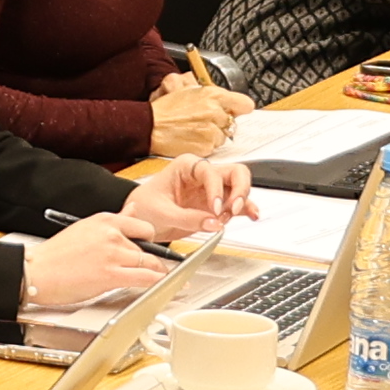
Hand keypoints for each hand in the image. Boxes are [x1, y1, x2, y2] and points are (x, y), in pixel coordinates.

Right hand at [22, 217, 170, 311]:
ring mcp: (112, 254)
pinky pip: (145, 278)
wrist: (36, 272)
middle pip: (148, 247)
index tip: (153, 250)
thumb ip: (115, 220)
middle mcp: (111, 234)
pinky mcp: (111, 275)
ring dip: (157, 273)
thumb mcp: (86, 228)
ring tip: (159, 279)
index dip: (150, 241)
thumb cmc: (55, 255)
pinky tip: (159, 285)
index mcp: (105, 220)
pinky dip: (156, 282)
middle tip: (157, 268)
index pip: (143, 226)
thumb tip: (133, 208)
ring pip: (150, 263)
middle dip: (153, 260)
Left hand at [117, 154, 252, 243]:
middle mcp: (202, 175)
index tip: (215, 209)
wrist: (137, 219)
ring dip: (242, 202)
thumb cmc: (144, 207)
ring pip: (239, 187)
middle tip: (233, 208)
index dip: (216, 190)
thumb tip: (214, 223)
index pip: (211, 172)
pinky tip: (252, 215)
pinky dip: (246, 209)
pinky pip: (236, 204)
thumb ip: (188, 218)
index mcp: (187, 166)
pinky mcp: (214, 206)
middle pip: (235, 172)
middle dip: (239, 190)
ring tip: (232, 217)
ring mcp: (211, 190)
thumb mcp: (162, 213)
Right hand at [145, 67, 244, 157]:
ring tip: (195, 130)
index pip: (245, 105)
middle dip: (222, 123)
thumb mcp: (189, 90)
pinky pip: (213, 148)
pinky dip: (204, 145)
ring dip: (213, 135)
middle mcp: (215, 113)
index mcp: (214, 95)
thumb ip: (212, 94)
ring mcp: (211, 131)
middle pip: (233, 123)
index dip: (239, 109)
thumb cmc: (167, 109)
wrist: (150, 125)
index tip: (234, 111)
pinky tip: (192, 139)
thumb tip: (229, 101)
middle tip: (207, 122)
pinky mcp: (205, 147)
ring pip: (223, 137)